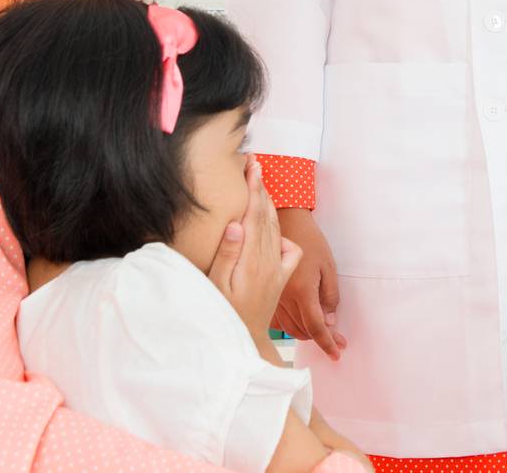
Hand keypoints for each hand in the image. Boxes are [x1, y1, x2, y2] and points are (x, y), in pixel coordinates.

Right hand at [209, 159, 301, 339]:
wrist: (245, 342)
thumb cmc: (223, 315)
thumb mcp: (218, 286)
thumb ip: (227, 254)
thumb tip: (236, 223)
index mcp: (251, 260)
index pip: (252, 215)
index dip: (252, 190)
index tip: (251, 169)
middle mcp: (267, 260)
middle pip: (265, 216)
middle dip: (261, 188)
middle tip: (256, 164)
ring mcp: (276, 268)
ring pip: (275, 228)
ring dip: (269, 203)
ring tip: (262, 182)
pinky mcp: (281, 277)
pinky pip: (287, 250)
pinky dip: (281, 233)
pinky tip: (274, 226)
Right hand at [274, 207, 347, 359]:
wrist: (286, 222)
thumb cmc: (311, 240)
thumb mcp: (329, 266)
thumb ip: (330, 295)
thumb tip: (330, 321)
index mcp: (303, 291)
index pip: (316, 326)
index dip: (327, 342)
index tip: (337, 353)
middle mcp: (285, 298)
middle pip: (302, 331)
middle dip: (320, 339)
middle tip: (336, 340)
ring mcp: (274, 296)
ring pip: (290, 327)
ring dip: (306, 333)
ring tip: (321, 331)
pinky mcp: (268, 292)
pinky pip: (278, 319)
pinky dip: (290, 325)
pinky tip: (300, 321)